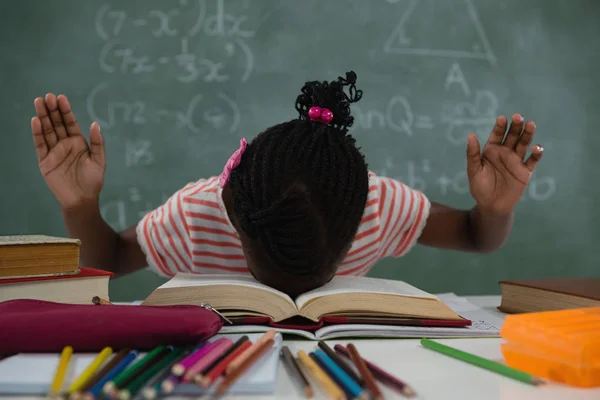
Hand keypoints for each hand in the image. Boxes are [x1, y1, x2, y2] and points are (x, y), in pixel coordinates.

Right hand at [32, 93, 105, 208]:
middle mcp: (65, 144)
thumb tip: (95, 123)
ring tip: (39, 102)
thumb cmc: (93, 181)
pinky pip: (40, 145)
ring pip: (47, 131)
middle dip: (52, 110)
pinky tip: (36, 120)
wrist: (82, 199)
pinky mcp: (45, 161)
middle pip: (56, 123)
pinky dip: (38, 133)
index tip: (61, 98)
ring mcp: (54, 152)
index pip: (70, 123)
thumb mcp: (99, 160)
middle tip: (48, 96)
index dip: (66, 110)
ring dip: (43, 116)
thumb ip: (97, 142)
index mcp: (78, 143)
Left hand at [466, 114, 542, 214]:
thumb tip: (470, 135)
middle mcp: (505, 152)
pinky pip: (532, 160)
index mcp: (491, 150)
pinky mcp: (525, 171)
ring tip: (530, 124)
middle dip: (516, 126)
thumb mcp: (473, 170)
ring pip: (523, 144)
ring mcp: (516, 161)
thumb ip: (473, 154)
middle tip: (518, 117)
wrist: (491, 206)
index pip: (497, 134)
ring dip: (527, 134)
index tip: (502, 118)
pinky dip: (536, 153)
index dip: (500, 126)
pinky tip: (536, 147)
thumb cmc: (480, 187)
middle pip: (512, 136)